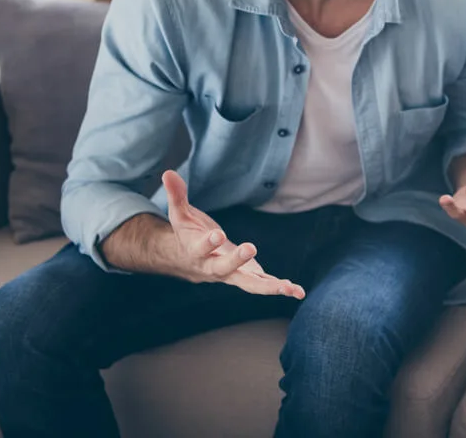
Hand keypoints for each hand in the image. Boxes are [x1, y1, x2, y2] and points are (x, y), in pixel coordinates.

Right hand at [162, 171, 304, 297]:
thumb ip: (177, 196)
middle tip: (251, 247)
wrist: (188, 262)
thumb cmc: (186, 235)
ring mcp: (231, 275)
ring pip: (248, 284)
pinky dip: (280, 288)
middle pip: (224, 268)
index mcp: (195, 252)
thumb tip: (168, 172)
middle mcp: (212, 268)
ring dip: (268, 287)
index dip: (208, 243)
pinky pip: (263, 284)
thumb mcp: (180, 215)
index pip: (200, 248)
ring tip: (289, 288)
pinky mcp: (246, 276)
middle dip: (236, 260)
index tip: (217, 234)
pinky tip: (298, 291)